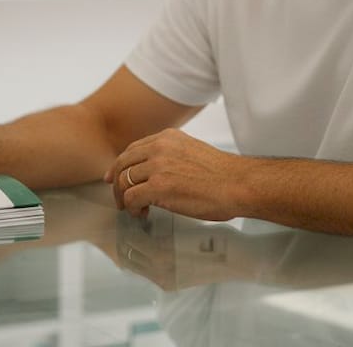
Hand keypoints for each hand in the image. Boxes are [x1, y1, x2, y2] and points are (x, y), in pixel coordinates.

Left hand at [105, 129, 246, 221]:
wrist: (238, 184)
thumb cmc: (222, 175)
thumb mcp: (192, 151)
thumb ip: (171, 155)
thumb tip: (155, 171)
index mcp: (168, 138)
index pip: (133, 149)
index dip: (121, 165)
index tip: (114, 176)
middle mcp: (159, 148)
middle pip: (123, 163)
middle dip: (117, 183)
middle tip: (118, 198)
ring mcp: (158, 166)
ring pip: (124, 181)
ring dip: (125, 199)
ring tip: (134, 209)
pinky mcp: (159, 187)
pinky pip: (131, 198)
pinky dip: (132, 208)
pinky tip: (142, 213)